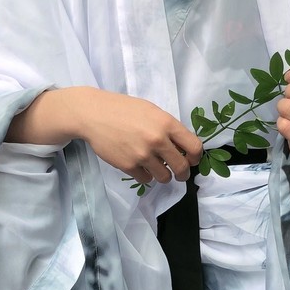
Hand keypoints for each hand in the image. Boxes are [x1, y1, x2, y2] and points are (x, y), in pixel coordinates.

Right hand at [75, 89, 202, 183]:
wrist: (93, 114)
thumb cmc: (124, 110)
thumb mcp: (152, 112)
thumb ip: (168, 128)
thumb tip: (183, 148)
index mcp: (167, 123)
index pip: (194, 147)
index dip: (196, 157)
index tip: (192, 160)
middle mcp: (157, 140)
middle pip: (182, 167)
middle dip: (183, 174)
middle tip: (180, 174)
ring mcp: (143, 155)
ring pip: (164, 177)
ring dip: (163, 175)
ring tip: (157, 168)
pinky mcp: (129, 166)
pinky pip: (146, 179)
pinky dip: (145, 175)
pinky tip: (140, 166)